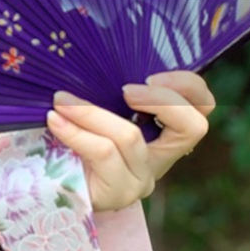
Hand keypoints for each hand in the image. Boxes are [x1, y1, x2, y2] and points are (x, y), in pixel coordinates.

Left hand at [46, 71, 215, 211]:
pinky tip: (55, 120)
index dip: (187, 87)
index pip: (202, 108)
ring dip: (91, 112)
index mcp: (164, 134)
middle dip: (162, 99)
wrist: (47, 186)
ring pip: (130, 136)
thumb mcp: (97, 112)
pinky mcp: (118, 192)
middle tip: (125, 90)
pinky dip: (75, 131)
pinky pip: (102, 153)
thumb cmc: (72, 140)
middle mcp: (160, 158)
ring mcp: (141, 179)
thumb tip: (94, 58)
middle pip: (192, 127)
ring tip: (61, 101)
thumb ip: (108, 93)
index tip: (150, 75)